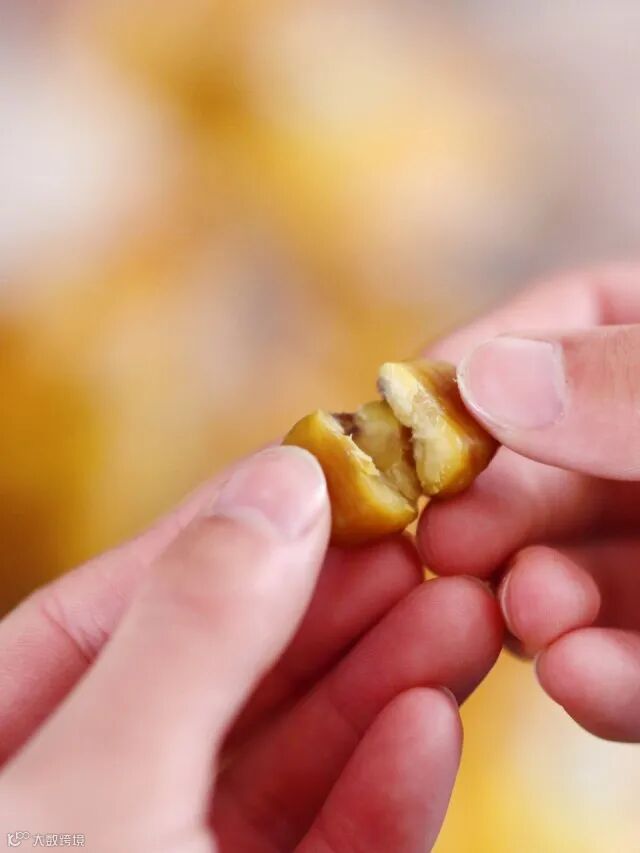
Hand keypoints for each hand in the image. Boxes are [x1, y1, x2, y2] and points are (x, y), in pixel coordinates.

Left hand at [0, 446, 500, 850]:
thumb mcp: (96, 791)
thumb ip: (186, 636)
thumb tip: (281, 485)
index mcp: (11, 742)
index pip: (114, 607)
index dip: (225, 531)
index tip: (327, 471)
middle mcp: (94, 792)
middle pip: (222, 673)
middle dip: (332, 604)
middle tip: (423, 538)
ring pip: (289, 756)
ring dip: (381, 684)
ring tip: (462, 612)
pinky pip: (324, 848)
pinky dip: (382, 794)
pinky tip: (431, 723)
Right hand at [417, 264, 639, 741]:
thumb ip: (631, 385)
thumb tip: (489, 378)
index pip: (570, 320)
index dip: (485, 359)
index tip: (410, 411)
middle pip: (549, 461)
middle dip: (493, 505)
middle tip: (443, 542)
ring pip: (578, 571)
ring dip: (536, 601)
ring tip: (527, 615)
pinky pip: (636, 658)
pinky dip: (604, 676)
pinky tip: (579, 679)